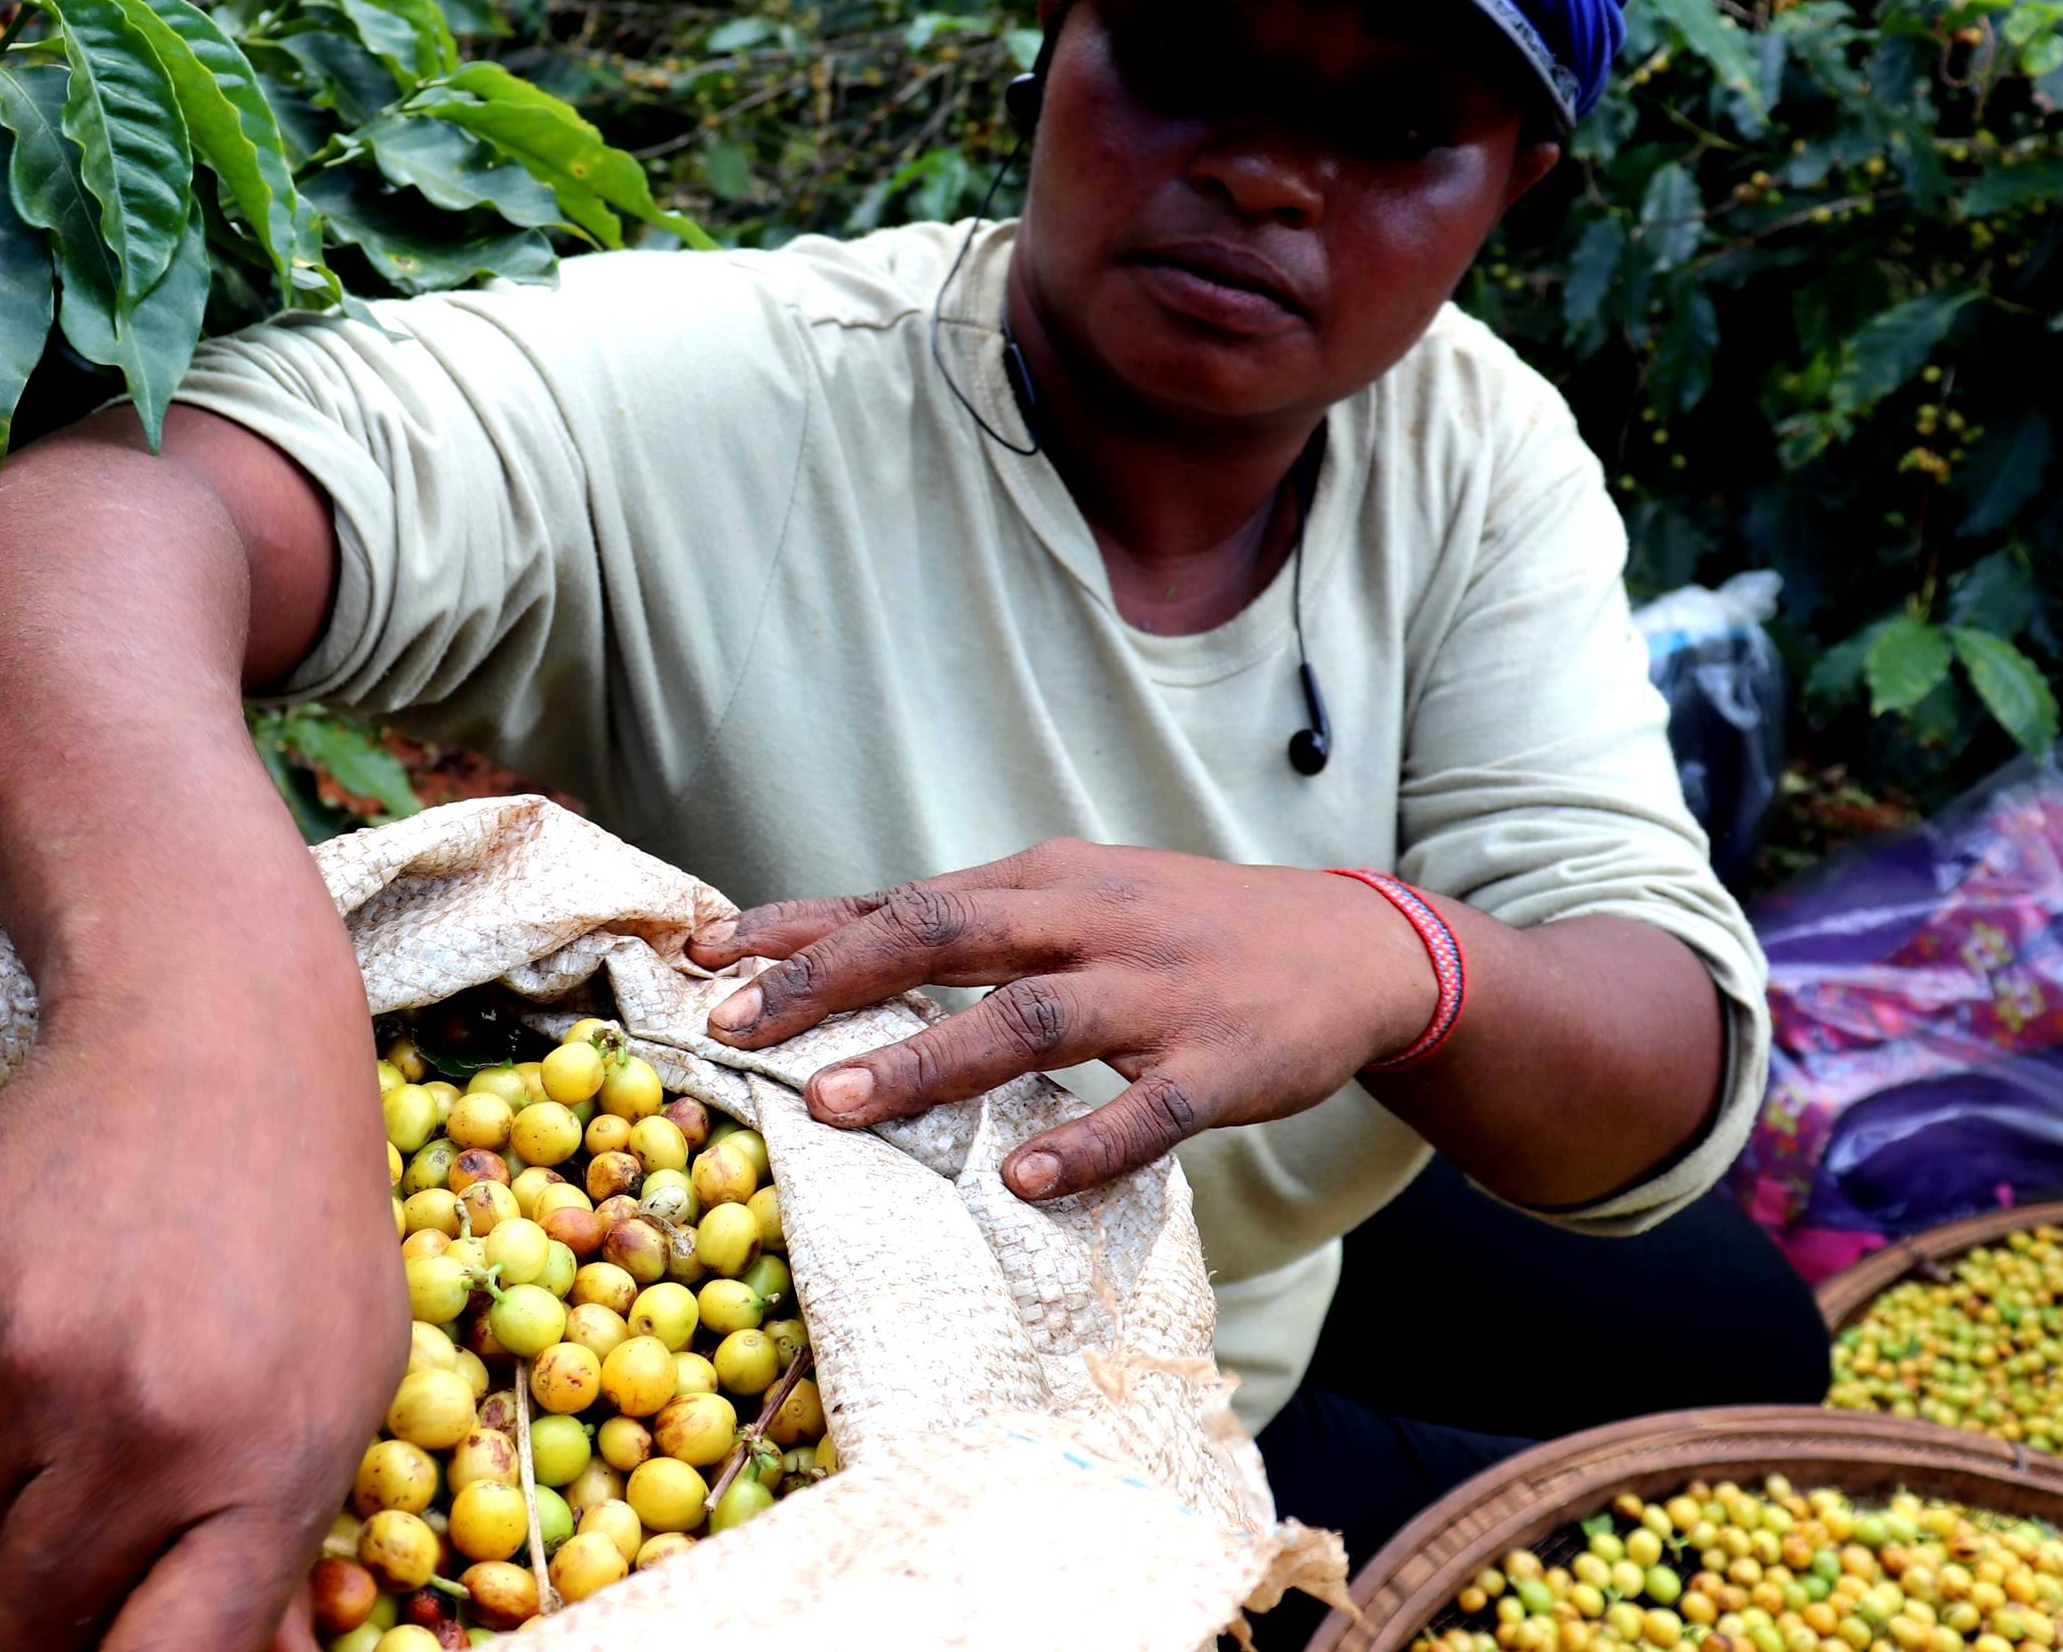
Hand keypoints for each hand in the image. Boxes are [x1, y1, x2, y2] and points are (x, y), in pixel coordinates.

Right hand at [0, 997, 404, 1650]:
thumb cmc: (303, 1217)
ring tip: (69, 1421)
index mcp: (263, 1463)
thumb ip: (283, 1539)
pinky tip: (31, 1332)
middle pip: (27, 1627)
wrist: (211, 1029)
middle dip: (44, 1621)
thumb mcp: (347, 1380)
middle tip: (78, 1561)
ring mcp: (23, 1358)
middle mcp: (136, 1426)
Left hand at [690, 840, 1439, 1200]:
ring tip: (836, 1104)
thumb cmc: (1188, 929)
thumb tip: (845, 949)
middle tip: (736, 1027)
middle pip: (938, 936)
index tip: (704, 957)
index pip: (900, 898)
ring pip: (1025, 1020)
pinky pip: (1145, 1110)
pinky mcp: (1220, 1064)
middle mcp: (1087, 922)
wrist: (1358, 947)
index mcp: (1043, 881)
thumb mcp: (1082, 898)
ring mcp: (1154, 992)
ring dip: (925, 1060)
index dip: (800, 928)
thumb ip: (980, 923)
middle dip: (828, 981)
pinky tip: (1026, 1182)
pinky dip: (1084, 1143)